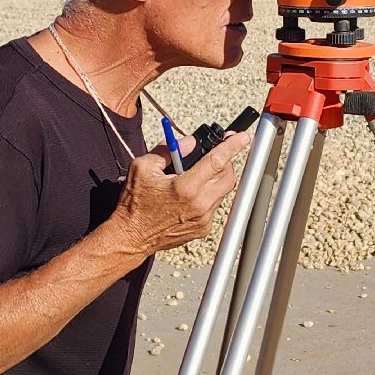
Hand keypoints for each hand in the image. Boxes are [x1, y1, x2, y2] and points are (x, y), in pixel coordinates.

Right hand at [112, 130, 252, 253]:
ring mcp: (203, 219)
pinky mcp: (203, 229)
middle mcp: (199, 204)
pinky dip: (207, 195)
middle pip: (228, 176)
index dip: (232, 146)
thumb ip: (169, 150)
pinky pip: (214, 206)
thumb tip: (190, 142)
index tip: (243, 137)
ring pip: (222, 191)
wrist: (131, 237)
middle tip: (214, 155)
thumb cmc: (134, 203)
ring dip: (214, 179)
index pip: (217, 161)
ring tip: (193, 177)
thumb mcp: (142, 167)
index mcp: (185, 187)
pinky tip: (189, 196)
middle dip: (225, 162)